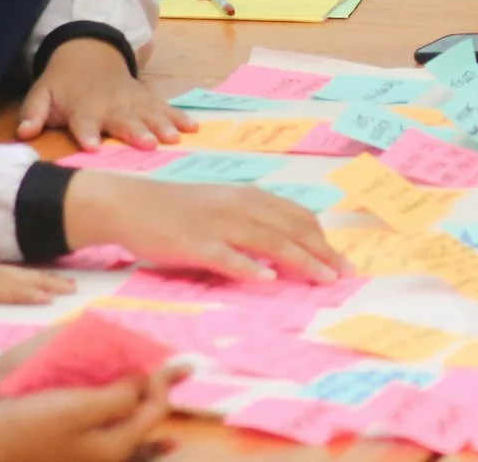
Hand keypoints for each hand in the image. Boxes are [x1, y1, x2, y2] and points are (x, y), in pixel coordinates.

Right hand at [0, 374, 174, 461]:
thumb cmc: (23, 427)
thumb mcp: (76, 407)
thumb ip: (119, 396)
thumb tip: (147, 382)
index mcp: (113, 448)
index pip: (153, 410)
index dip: (161, 380)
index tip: (161, 356)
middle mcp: (104, 461)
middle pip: (144, 427)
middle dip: (161, 401)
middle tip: (182, 373)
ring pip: (129, 447)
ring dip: (148, 430)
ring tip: (171, 429)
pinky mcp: (65, 459)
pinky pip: (105, 450)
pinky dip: (123, 440)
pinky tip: (119, 435)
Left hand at [20, 40, 195, 149]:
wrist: (88, 51)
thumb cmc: (63, 84)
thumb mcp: (41, 94)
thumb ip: (33, 114)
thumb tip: (23, 133)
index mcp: (82, 107)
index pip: (83, 122)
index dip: (86, 134)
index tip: (92, 147)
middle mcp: (110, 105)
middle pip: (122, 120)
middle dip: (134, 132)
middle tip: (146, 145)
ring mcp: (131, 100)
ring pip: (148, 113)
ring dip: (161, 125)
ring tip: (173, 138)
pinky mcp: (146, 98)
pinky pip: (164, 107)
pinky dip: (179, 116)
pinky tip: (193, 127)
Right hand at [63, 173, 350, 283]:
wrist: (132, 203)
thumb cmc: (176, 209)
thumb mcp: (220, 205)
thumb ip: (250, 220)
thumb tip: (281, 246)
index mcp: (248, 197)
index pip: (297, 216)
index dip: (322, 239)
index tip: (340, 260)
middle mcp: (240, 206)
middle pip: (291, 230)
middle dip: (323, 253)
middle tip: (345, 275)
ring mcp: (219, 224)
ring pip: (269, 242)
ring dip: (301, 261)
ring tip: (324, 279)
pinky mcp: (196, 244)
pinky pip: (229, 257)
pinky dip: (251, 268)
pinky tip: (269, 280)